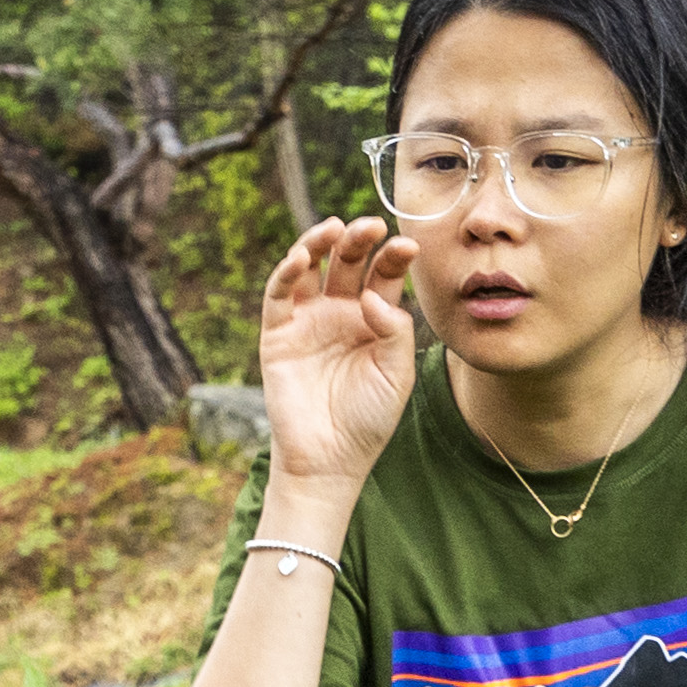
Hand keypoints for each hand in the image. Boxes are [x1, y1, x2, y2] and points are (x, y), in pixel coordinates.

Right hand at [258, 219, 419, 488]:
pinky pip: (279, 295)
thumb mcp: (396, 374)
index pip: (384, 274)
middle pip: (348, 262)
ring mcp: (308, 320)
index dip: (394, 256)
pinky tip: (299, 259)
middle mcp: (340, 312)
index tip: (408, 246)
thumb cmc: (368, 420)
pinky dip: (285, 272)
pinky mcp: (278, 334)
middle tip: (370, 226)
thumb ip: (394, 330)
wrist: (330, 460)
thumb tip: (373, 295)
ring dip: (319, 243)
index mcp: (374, 319)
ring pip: (311, 268)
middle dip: (359, 240)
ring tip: (334, 229)